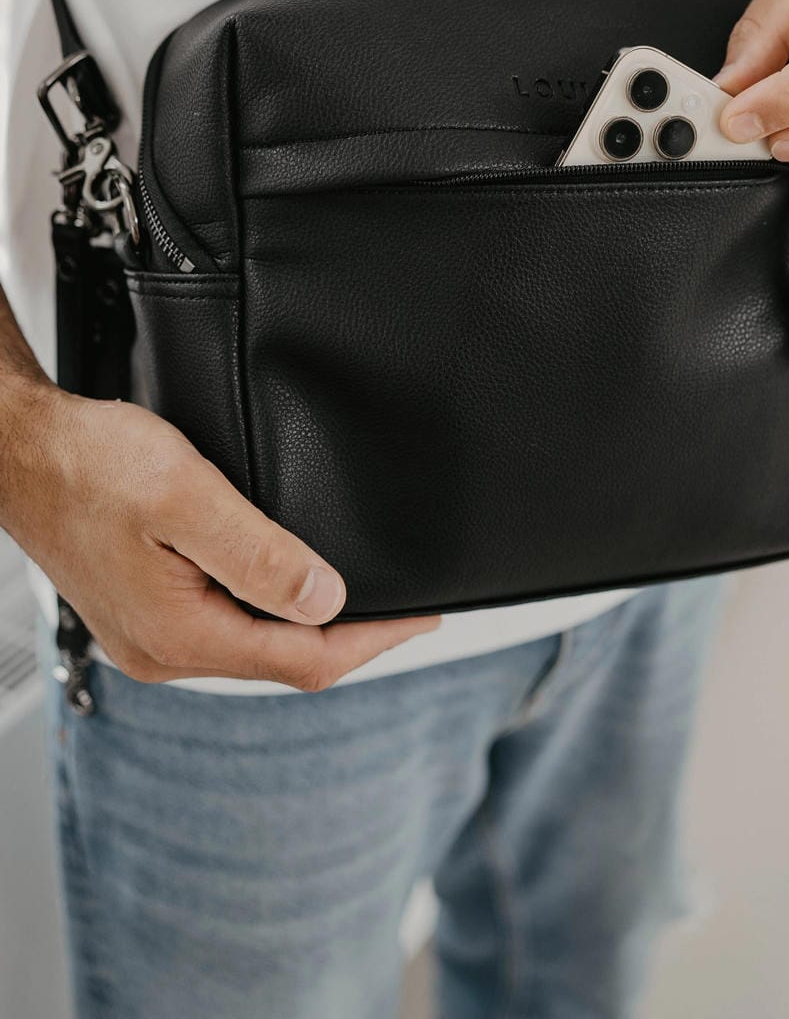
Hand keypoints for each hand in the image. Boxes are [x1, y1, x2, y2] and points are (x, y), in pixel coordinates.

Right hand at [2, 380, 439, 688]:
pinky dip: (270, 610)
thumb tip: (326, 598)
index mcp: (180, 635)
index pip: (304, 660)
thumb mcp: (186, 498)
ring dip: (310, 625)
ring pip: (254, 645)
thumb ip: (260, 553)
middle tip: (405, 607)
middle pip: (283, 662)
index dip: (374, 640)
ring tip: (363, 597)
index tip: (423, 616)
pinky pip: (224, 625)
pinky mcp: (142, 610)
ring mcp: (151, 635)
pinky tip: (289, 584)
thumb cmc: (87, 464)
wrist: (19, 450)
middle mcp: (165, 650)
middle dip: (351, 636)